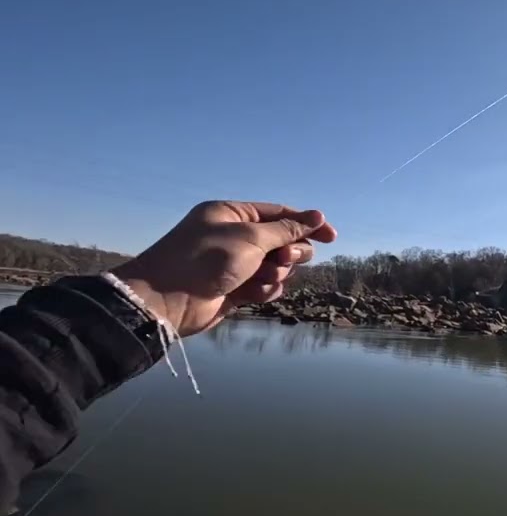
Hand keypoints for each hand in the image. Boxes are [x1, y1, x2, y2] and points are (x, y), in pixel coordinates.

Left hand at [111, 201, 337, 335]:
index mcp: (232, 215)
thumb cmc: (204, 260)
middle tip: (285, 258)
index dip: (306, 223)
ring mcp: (235, 264)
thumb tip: (316, 217)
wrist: (166, 301)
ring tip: (263, 277)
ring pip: (277, 266)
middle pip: (282, 240)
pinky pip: (265, 287)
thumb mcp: (250, 238)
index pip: (279, 214)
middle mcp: (234, 237)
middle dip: (290, 250)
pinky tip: (254, 293)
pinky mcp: (235, 289)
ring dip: (277, 272)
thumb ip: (286, 229)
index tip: (331, 236)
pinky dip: (265, 290)